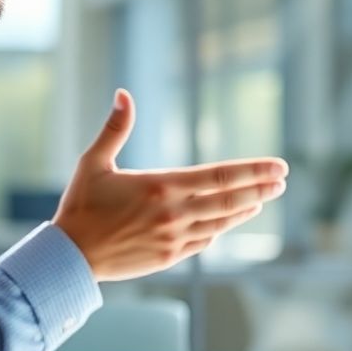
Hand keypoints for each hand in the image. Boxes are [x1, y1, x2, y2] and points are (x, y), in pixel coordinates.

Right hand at [54, 89, 288, 281]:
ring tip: (264, 199)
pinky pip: (205, 241)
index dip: (253, 170)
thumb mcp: (94, 163)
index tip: (278, 167)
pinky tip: (232, 220)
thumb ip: (114, 128)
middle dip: (260, 189)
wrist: (69, 257)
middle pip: (229, 200)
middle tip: (282, 181)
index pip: (219, 176)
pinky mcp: (170, 257)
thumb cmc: (80, 207)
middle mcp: (174, 213)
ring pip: (221, 222)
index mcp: (160, 186)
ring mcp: (174, 238)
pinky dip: (222, 229)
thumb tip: (123, 93)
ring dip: (246, 209)